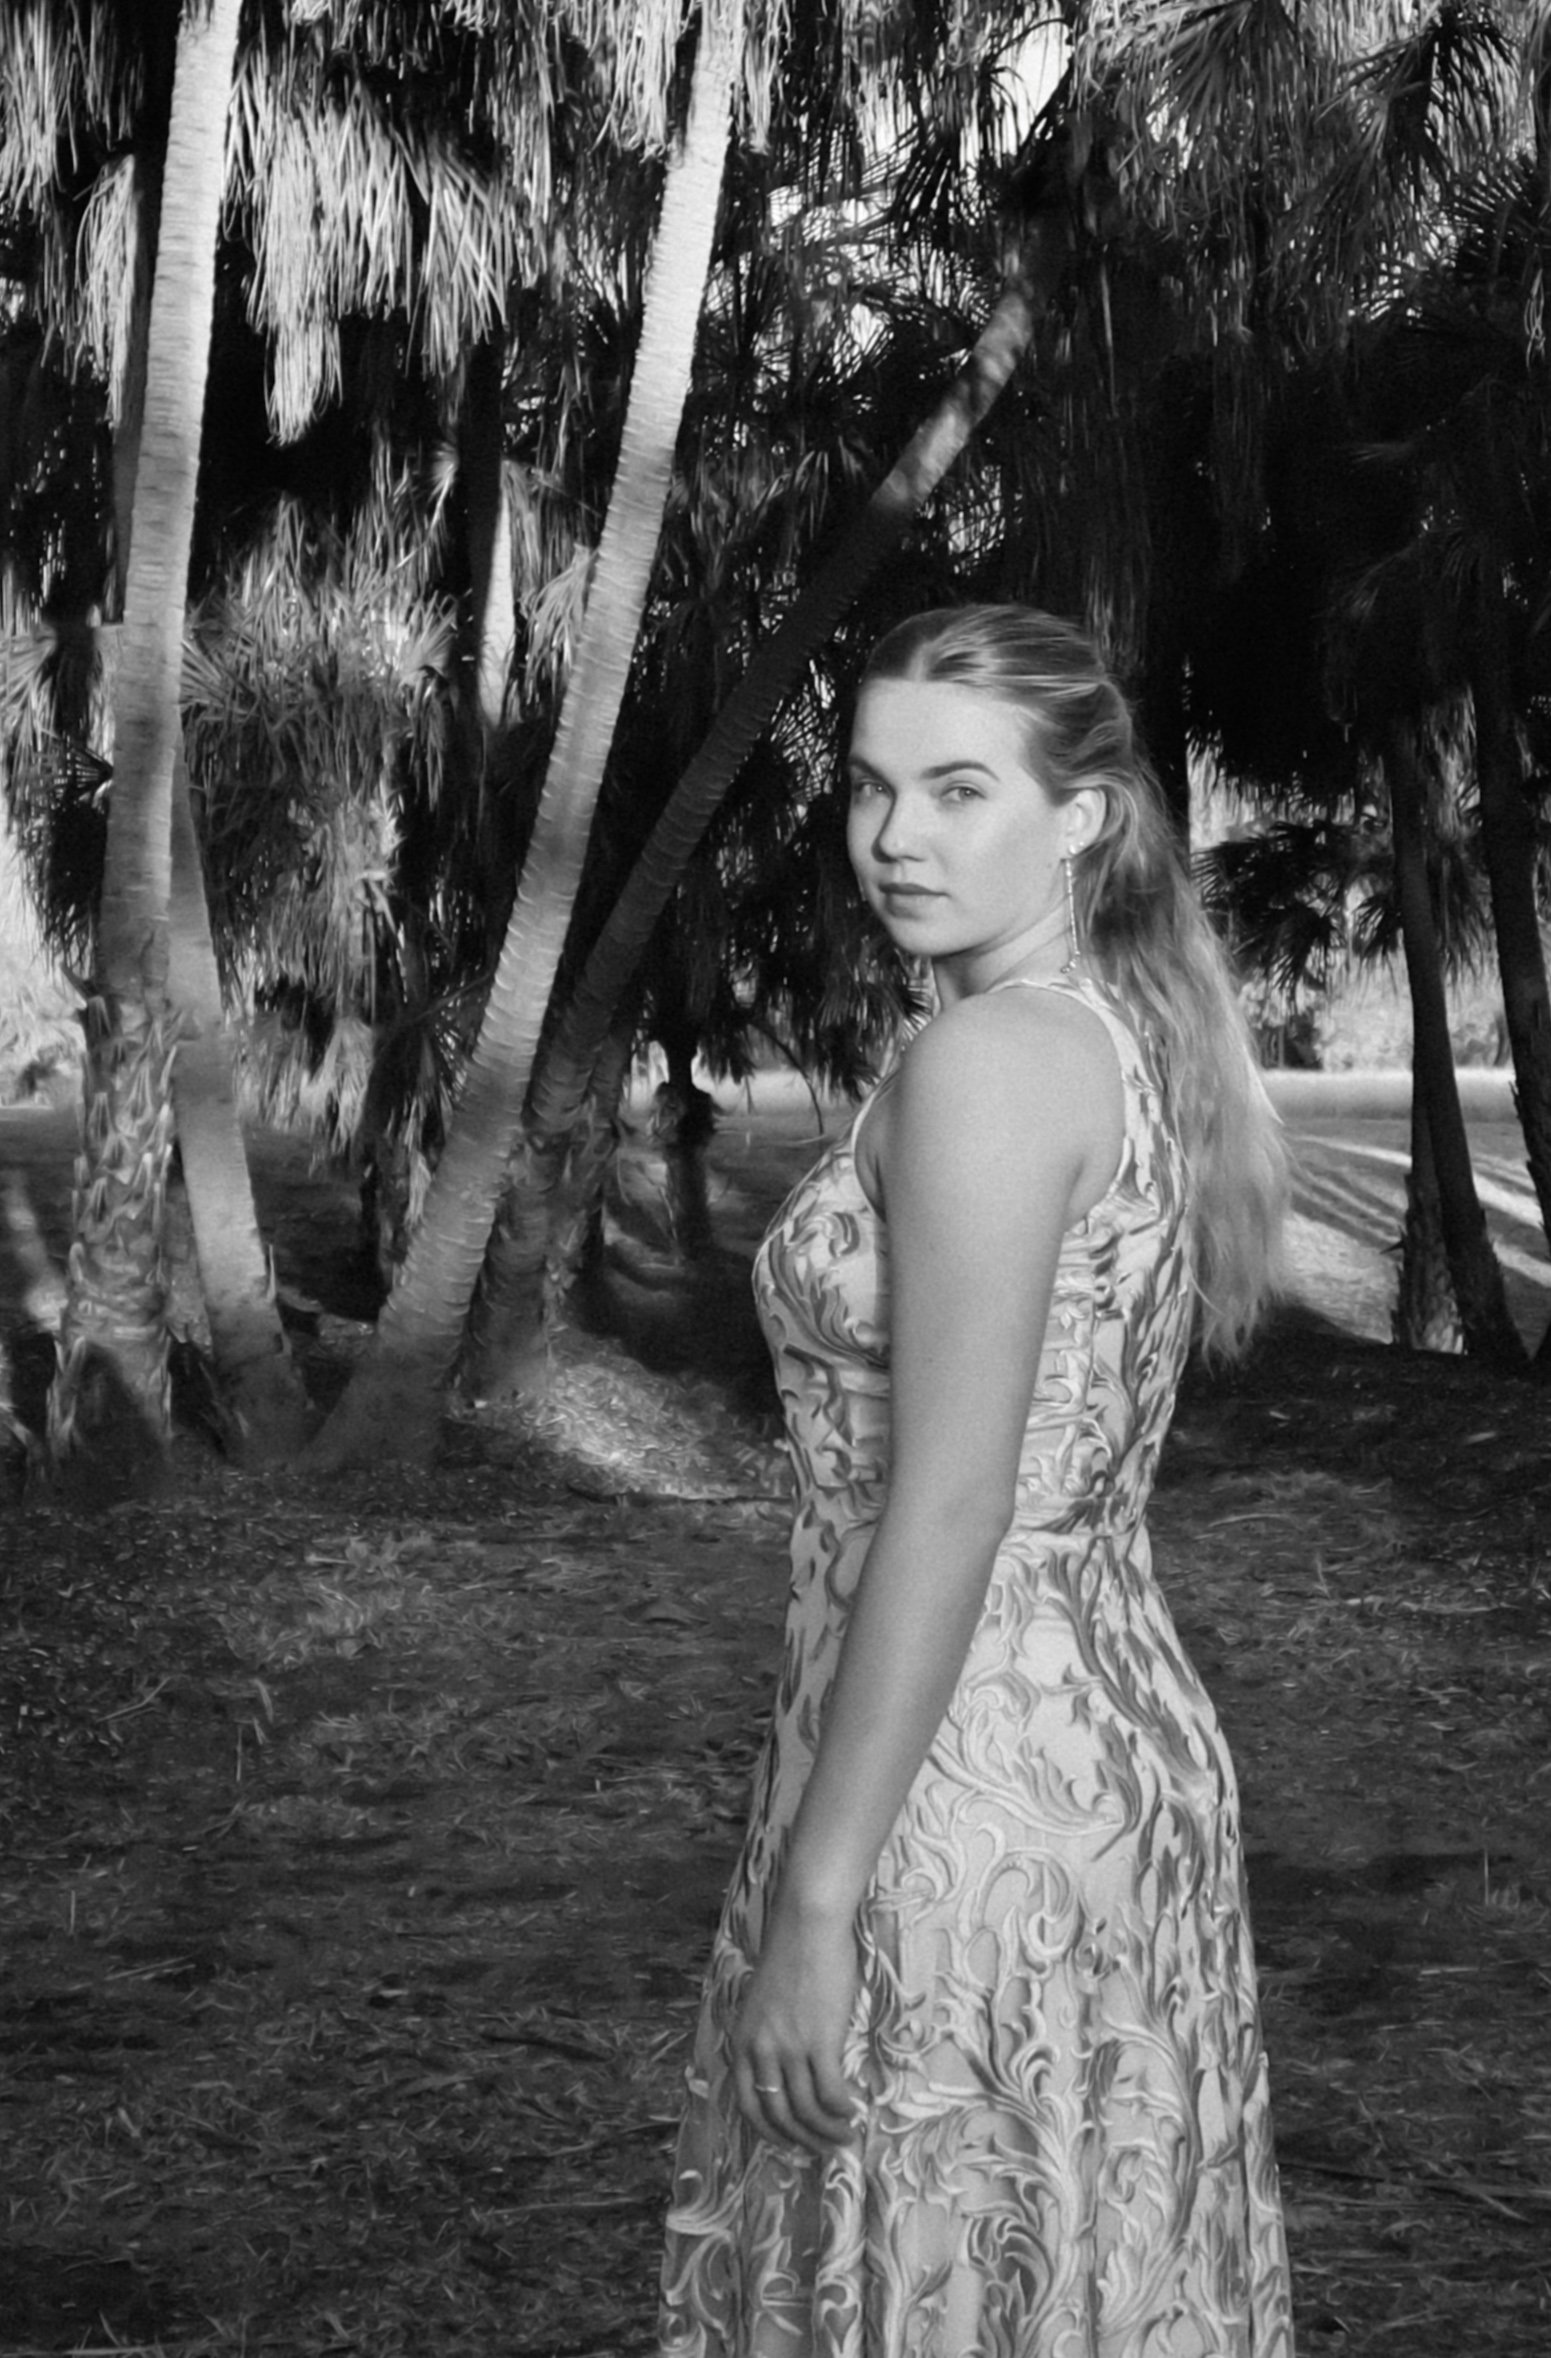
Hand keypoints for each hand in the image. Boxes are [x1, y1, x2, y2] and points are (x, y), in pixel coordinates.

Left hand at [731, 1905, 859, 2157]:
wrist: (807, 1926)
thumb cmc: (792, 1957)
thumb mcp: (765, 2004)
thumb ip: (770, 2037)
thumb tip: (791, 2072)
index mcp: (744, 2041)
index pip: (748, 2105)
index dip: (769, 2133)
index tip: (790, 2146)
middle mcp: (761, 2050)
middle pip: (778, 2115)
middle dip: (803, 2141)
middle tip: (825, 2150)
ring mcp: (789, 2048)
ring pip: (806, 2110)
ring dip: (827, 2131)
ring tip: (845, 2135)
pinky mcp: (819, 2041)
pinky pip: (829, 2093)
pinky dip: (841, 2110)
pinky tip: (852, 2111)